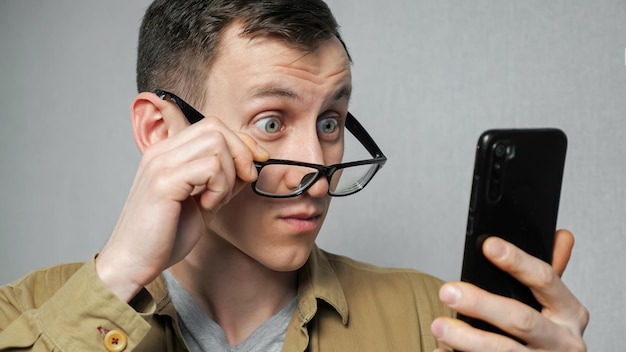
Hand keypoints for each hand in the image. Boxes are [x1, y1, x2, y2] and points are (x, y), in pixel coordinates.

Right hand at [96, 111, 268, 301]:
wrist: (134, 263)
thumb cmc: (165, 237)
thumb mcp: (203, 203)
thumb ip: (222, 181)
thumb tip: (251, 164)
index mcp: (167, 153)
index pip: (212, 125)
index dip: (241, 141)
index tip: (257, 162)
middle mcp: (161, 152)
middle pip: (216, 127)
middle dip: (241, 152)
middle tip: (244, 180)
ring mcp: (160, 164)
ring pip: (216, 143)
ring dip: (228, 174)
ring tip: (214, 199)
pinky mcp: (163, 182)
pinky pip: (211, 168)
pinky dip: (219, 187)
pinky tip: (206, 205)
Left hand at [431, 229, 588, 350]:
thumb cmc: (546, 334)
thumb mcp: (555, 305)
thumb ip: (550, 272)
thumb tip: (560, 235)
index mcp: (570, 312)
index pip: (545, 279)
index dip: (517, 261)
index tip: (488, 246)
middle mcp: (562, 341)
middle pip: (521, 319)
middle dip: (482, 304)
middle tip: (448, 292)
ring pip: (503, 350)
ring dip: (467, 338)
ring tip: (438, 326)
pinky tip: (441, 350)